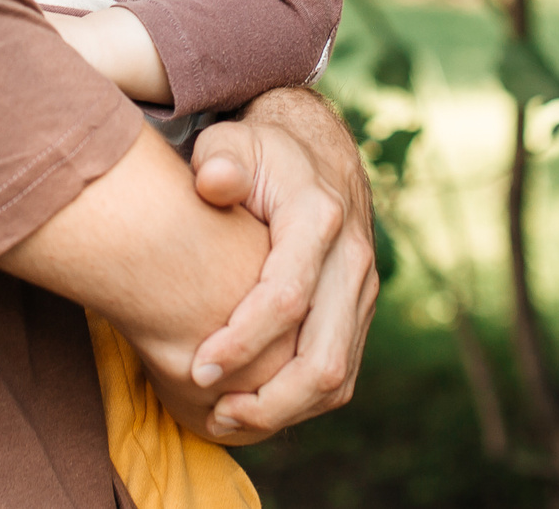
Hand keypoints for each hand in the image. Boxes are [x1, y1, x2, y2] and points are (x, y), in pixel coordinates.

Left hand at [183, 89, 377, 440]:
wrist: (314, 151)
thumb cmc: (258, 153)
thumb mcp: (234, 142)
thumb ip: (220, 158)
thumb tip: (213, 181)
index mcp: (319, 218)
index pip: (286, 298)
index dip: (241, 342)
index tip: (196, 368)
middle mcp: (351, 259)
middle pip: (323, 358)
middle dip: (269, 400)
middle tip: (213, 410)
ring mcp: (362, 290)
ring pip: (338, 376)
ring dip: (284, 410)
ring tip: (225, 417)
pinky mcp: (358, 311)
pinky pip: (340, 373)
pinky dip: (300, 402)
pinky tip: (252, 405)